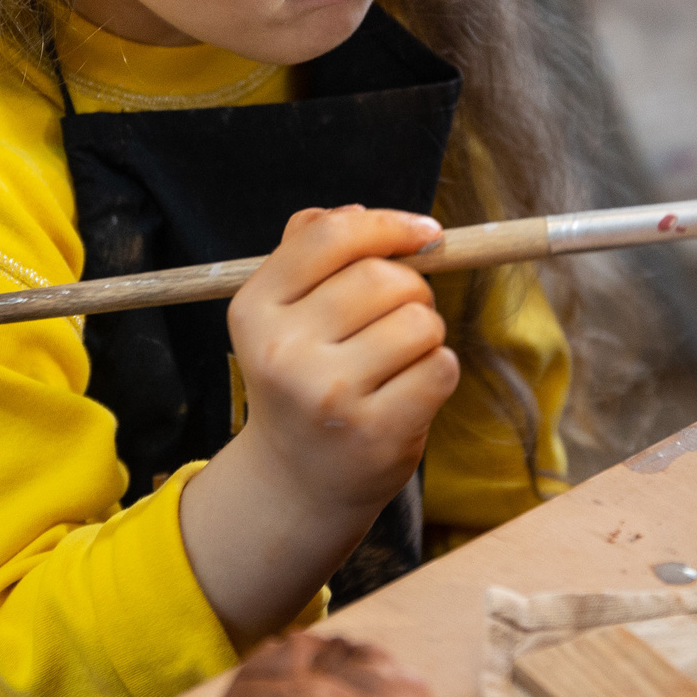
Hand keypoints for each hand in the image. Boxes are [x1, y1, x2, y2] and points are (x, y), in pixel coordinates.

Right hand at [178, 206, 460, 645]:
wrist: (296, 482)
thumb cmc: (302, 381)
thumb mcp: (280, 316)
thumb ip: (308, 253)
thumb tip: (360, 215)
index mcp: (254, 310)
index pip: (330, 236)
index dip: (388, 224)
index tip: (425, 232)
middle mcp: (284, 350)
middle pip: (385, 277)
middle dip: (411, 287)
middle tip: (399, 317)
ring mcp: (329, 395)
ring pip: (421, 321)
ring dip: (425, 332)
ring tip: (398, 360)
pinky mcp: (375, 433)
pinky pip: (441, 367)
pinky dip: (438, 371)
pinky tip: (408, 391)